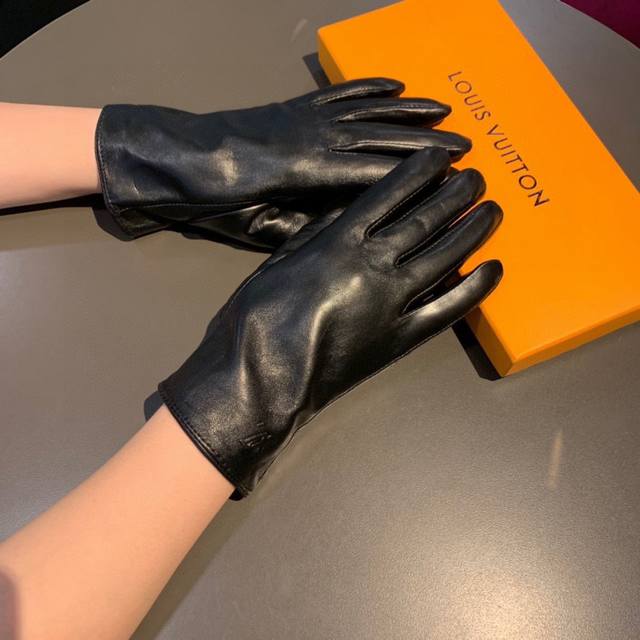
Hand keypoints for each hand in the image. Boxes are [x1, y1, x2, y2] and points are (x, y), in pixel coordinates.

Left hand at [96, 78, 470, 245]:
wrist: (180, 160)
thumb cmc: (219, 203)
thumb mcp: (259, 225)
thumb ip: (304, 225)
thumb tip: (344, 226)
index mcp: (309, 173)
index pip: (373, 173)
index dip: (413, 176)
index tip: (450, 179)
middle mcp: (317, 138)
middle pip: (381, 139)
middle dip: (426, 144)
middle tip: (466, 149)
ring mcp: (308, 117)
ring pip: (368, 111)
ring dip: (408, 112)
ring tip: (445, 114)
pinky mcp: (297, 106)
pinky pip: (340, 93)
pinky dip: (369, 88)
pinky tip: (395, 86)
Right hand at [158, 148, 502, 496]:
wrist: (262, 378)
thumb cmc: (258, 316)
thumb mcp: (281, 260)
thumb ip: (317, 233)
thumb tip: (349, 209)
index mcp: (339, 241)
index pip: (389, 195)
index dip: (419, 172)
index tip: (440, 156)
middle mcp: (373, 264)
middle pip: (424, 220)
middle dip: (455, 194)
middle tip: (476, 177)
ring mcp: (392, 303)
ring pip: (443, 257)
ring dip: (471, 230)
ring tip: (491, 210)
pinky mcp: (400, 339)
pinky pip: (445, 309)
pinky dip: (472, 289)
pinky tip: (493, 269)